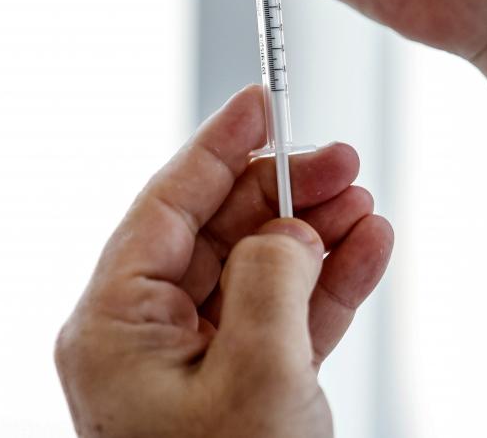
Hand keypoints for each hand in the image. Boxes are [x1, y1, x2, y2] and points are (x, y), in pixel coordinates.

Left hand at [55, 85, 392, 437]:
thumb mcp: (254, 375)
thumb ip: (272, 278)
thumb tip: (292, 229)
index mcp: (115, 325)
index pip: (166, 204)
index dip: (218, 145)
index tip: (261, 99)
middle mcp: (148, 336)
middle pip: (219, 230)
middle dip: (286, 191)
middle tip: (344, 160)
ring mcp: (197, 363)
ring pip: (261, 268)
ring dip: (319, 233)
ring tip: (368, 207)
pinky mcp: (244, 387)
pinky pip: (288, 315)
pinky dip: (331, 282)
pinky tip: (371, 249)